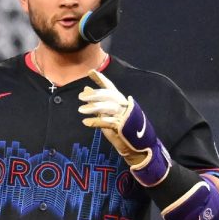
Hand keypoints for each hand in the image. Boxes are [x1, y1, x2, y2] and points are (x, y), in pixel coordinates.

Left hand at [78, 70, 170, 185]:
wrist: (137, 148)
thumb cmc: (121, 130)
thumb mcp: (107, 115)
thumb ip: (97, 103)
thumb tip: (86, 89)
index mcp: (121, 102)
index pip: (110, 87)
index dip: (101, 79)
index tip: (90, 72)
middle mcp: (124, 106)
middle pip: (109, 95)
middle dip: (94, 95)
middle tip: (80, 97)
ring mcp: (124, 116)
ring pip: (108, 107)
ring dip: (93, 108)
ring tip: (81, 110)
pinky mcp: (122, 127)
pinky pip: (108, 122)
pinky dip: (96, 122)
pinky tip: (86, 122)